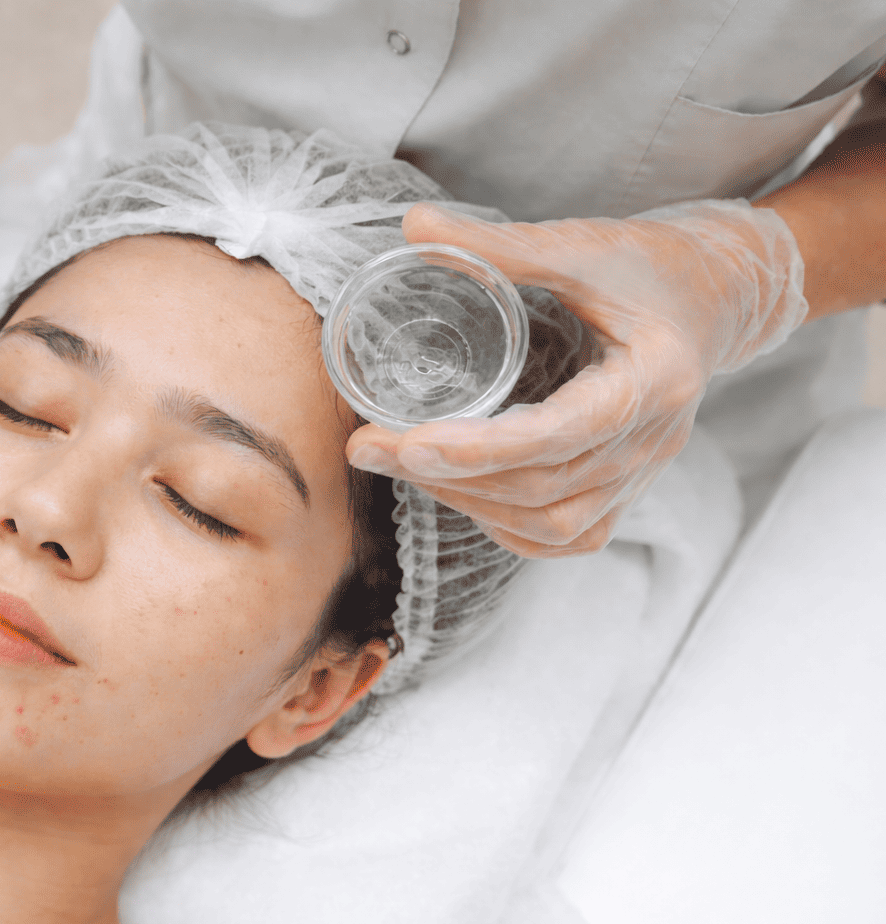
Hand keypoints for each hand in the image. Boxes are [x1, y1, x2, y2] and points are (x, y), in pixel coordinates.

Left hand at [348, 199, 807, 556]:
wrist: (719, 295)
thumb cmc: (653, 266)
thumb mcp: (581, 245)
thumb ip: (498, 244)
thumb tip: (413, 226)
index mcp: (655, 379)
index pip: (561, 433)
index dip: (480, 448)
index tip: (405, 441)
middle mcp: (654, 440)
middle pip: (544, 489)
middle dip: (447, 476)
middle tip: (368, 447)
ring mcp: (644, 473)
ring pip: (553, 523)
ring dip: (470, 504)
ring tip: (403, 465)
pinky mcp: (627, 487)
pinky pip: (569, 534)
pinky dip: (509, 527)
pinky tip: (461, 495)